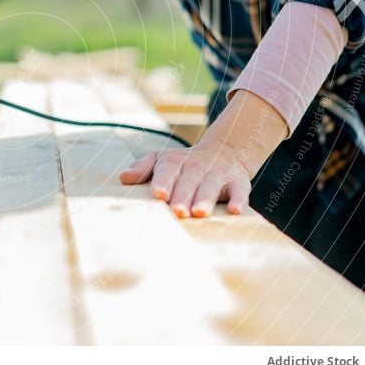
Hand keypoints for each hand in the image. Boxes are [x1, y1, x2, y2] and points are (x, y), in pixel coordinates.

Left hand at [119, 139, 251, 217]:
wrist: (224, 152)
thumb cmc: (184, 165)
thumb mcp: (162, 160)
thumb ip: (144, 168)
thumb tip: (124, 178)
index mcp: (175, 161)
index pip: (168, 169)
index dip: (163, 180)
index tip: (158, 194)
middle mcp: (197, 165)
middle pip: (189, 179)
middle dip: (183, 195)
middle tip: (177, 211)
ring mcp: (217, 173)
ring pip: (211, 184)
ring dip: (205, 198)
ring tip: (199, 212)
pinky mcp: (238, 182)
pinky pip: (240, 190)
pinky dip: (239, 199)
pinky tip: (235, 210)